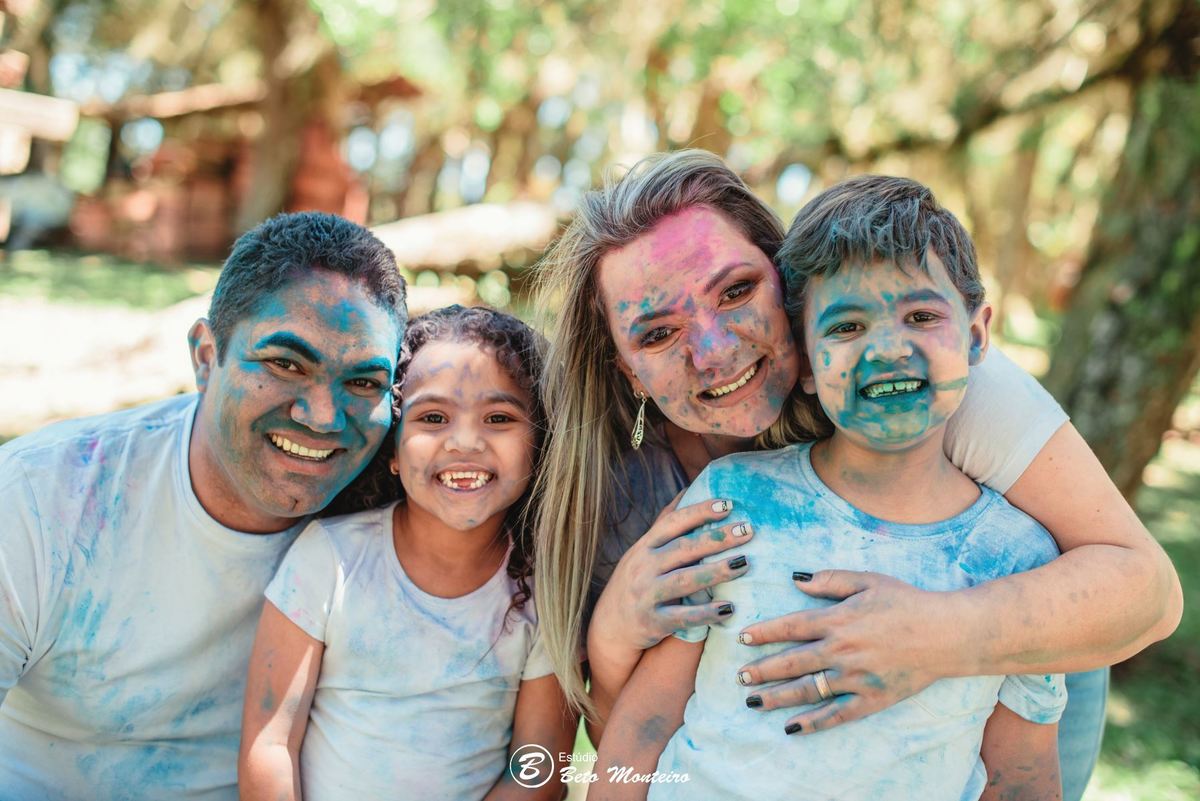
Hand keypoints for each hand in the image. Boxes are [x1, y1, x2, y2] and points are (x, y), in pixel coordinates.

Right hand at [590, 495, 753, 653]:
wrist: (610, 626)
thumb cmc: (635, 581)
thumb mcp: (643, 550)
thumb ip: (666, 523)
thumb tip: (689, 488)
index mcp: (645, 546)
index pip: (673, 523)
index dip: (699, 512)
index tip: (728, 504)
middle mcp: (644, 567)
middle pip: (683, 549)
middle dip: (716, 538)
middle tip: (748, 530)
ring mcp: (646, 595)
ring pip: (685, 581)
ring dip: (716, 571)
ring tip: (744, 563)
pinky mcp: (652, 622)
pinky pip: (682, 618)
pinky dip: (706, 613)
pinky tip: (729, 609)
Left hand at [736, 570, 958, 734]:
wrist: (945, 633)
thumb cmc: (906, 602)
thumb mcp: (868, 580)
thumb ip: (830, 579)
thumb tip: (796, 578)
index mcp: (837, 620)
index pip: (790, 627)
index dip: (764, 633)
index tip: (742, 637)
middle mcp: (841, 651)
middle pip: (791, 662)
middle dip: (762, 669)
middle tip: (740, 676)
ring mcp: (854, 678)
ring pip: (807, 690)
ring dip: (777, 696)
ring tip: (752, 700)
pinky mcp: (870, 699)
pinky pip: (835, 715)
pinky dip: (812, 723)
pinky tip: (791, 728)